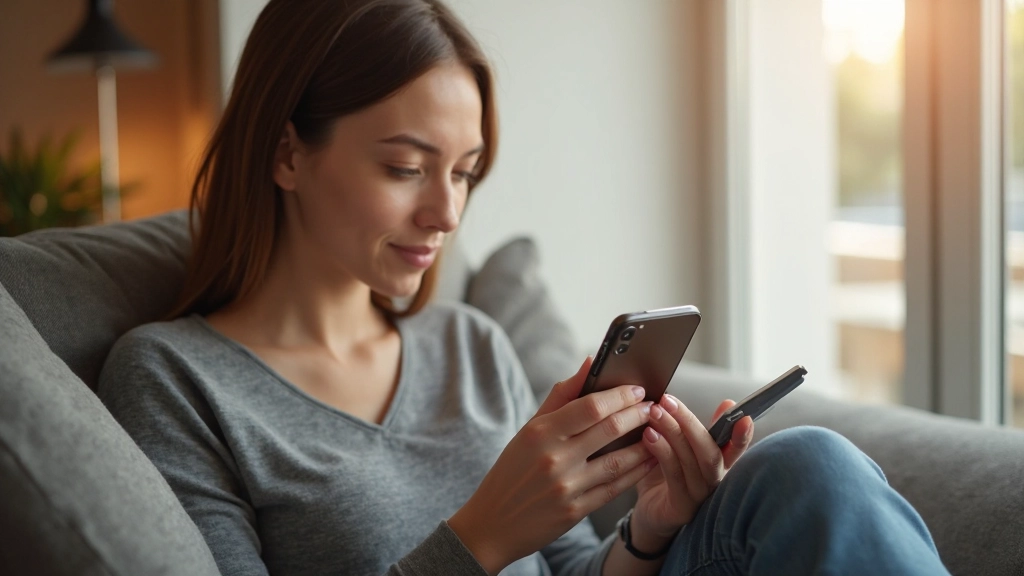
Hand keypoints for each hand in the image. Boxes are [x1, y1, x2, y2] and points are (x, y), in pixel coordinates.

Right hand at [448, 357, 657, 574]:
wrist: (492, 523)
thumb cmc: (511, 471)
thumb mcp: (528, 430)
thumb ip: (560, 396)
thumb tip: (589, 363)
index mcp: (540, 433)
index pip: (591, 406)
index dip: (620, 395)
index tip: (638, 389)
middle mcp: (554, 458)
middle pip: (609, 429)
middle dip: (638, 414)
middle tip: (653, 407)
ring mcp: (566, 487)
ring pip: (618, 461)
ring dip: (644, 444)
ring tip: (658, 431)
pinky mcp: (575, 512)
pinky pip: (615, 488)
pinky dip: (636, 473)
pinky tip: (648, 461)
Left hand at [628, 395, 754, 549]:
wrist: (649, 514)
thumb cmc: (665, 476)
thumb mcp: (682, 448)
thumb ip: (695, 428)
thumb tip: (717, 402)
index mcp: (719, 464)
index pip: (735, 448)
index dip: (741, 434)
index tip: (742, 415)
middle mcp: (714, 481)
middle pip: (710, 451)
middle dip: (689, 422)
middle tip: (668, 400)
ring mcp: (700, 496)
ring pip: (691, 460)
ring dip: (672, 431)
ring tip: (654, 412)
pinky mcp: (682, 507)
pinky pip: (674, 475)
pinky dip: (662, 452)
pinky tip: (649, 435)